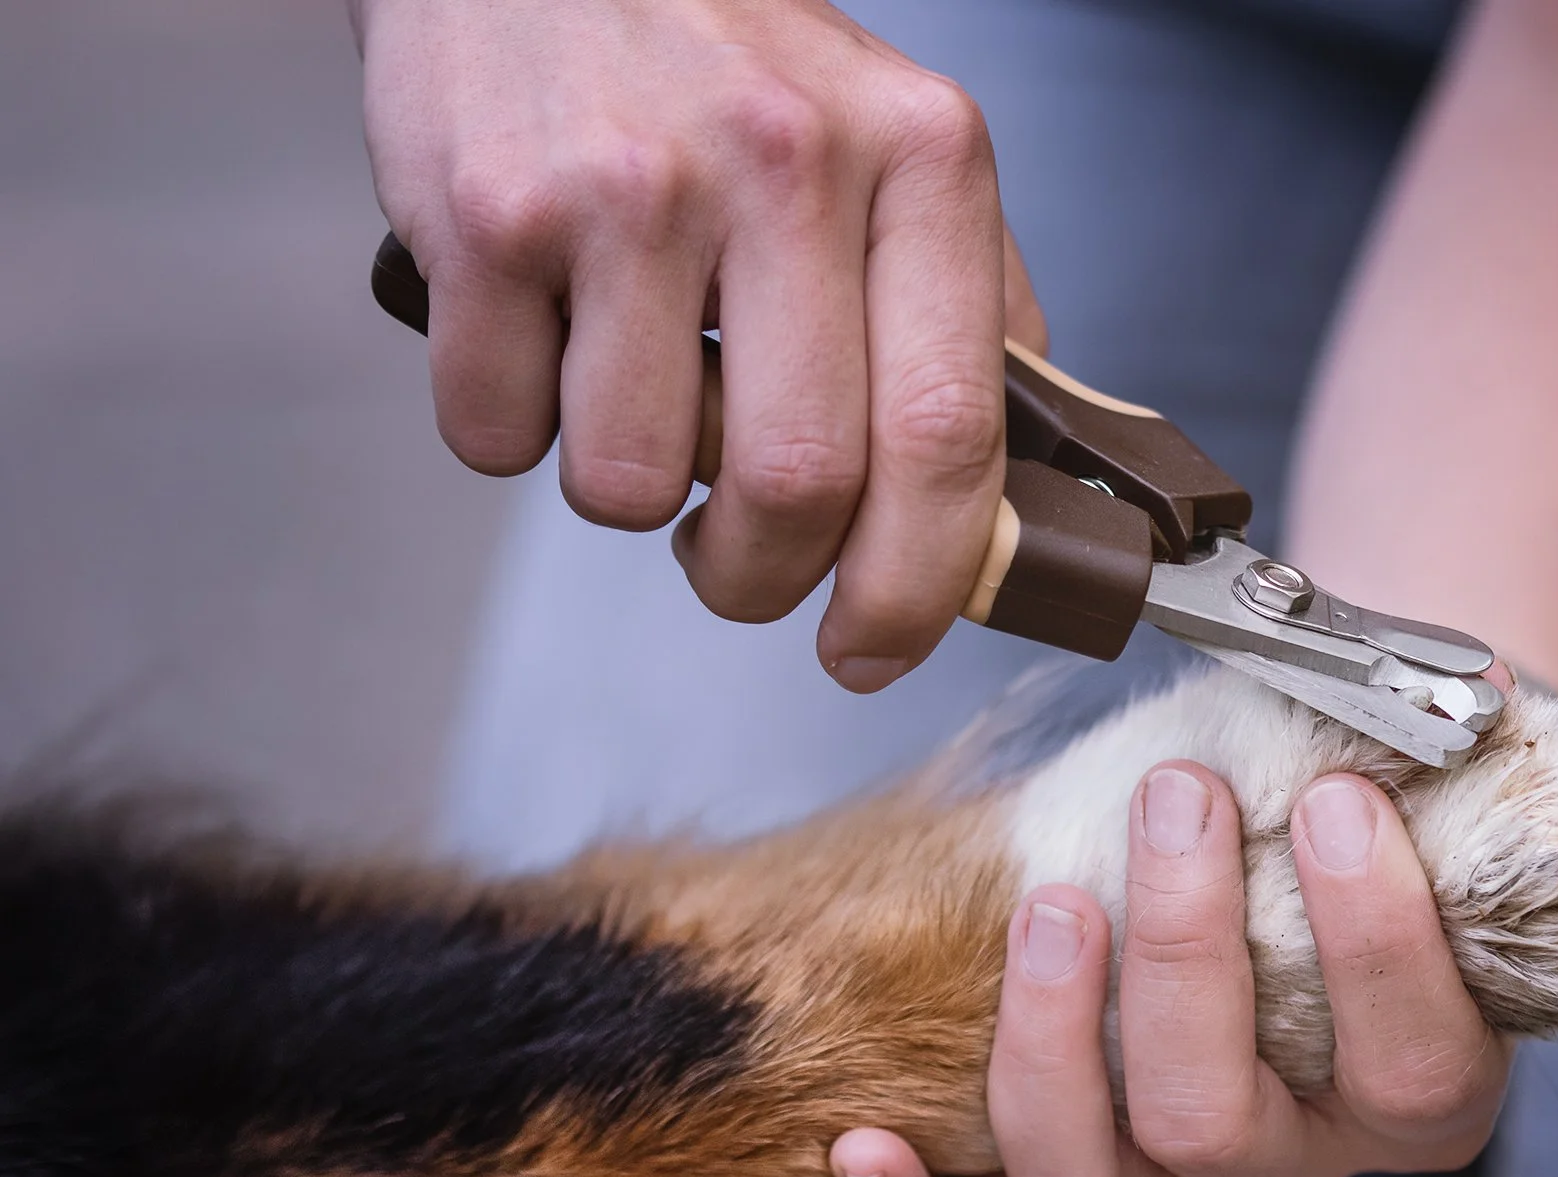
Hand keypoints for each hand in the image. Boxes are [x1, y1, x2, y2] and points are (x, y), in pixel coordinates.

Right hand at [353, 0, 1047, 690]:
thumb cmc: (732, 73)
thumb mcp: (895, 152)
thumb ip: (962, 319)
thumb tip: (995, 511)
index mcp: (919, 159)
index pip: (951, 434)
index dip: (919, 584)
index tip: (876, 647)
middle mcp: (784, 161)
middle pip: (799, 489)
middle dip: (760, 576)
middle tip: (736, 564)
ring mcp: (626, 186)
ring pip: (630, 485)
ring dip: (626, 489)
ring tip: (631, 388)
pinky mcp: (487, 214)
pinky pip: (496, 435)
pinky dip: (513, 427)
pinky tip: (541, 332)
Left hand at [829, 761, 1512, 1176]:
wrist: (1303, 838)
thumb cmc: (1354, 802)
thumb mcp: (1415, 782)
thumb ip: (1434, 752)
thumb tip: (1481, 689)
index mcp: (1418, 1080)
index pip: (1413, 1063)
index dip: (1376, 942)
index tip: (1332, 802)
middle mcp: (1295, 1151)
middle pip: (1222, 1124)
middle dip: (1186, 956)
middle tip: (1176, 801)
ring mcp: (1169, 1175)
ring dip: (1050, 1043)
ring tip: (1049, 903)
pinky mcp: (1064, 1169)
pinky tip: (859, 1139)